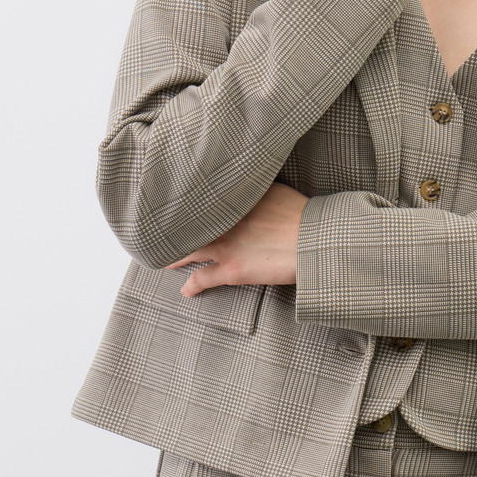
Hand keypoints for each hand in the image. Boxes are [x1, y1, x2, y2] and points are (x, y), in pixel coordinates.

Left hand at [165, 182, 310, 293]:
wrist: (313, 240)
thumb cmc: (304, 216)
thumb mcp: (278, 190)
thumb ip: (257, 188)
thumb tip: (248, 185)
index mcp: (235, 199)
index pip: (204, 201)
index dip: (189, 205)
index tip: (178, 205)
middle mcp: (225, 220)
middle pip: (191, 224)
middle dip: (176, 228)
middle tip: (162, 231)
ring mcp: (225, 245)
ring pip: (190, 250)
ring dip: (176, 255)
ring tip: (165, 259)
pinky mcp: (231, 270)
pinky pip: (203, 278)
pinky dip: (192, 285)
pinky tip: (186, 290)